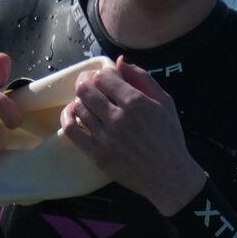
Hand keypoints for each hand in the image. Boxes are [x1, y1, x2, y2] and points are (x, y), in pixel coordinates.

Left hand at [61, 60, 205, 215]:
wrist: (168, 175)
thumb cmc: (169, 138)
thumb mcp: (165, 102)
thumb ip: (143, 79)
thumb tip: (121, 61)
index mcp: (136, 102)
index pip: (104, 76)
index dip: (102, 74)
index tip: (106, 79)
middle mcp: (118, 118)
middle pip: (85, 90)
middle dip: (85, 82)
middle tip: (89, 85)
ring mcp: (105, 137)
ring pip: (78, 107)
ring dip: (79, 100)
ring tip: (86, 101)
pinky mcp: (97, 153)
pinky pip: (71, 130)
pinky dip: (67, 117)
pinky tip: (72, 114)